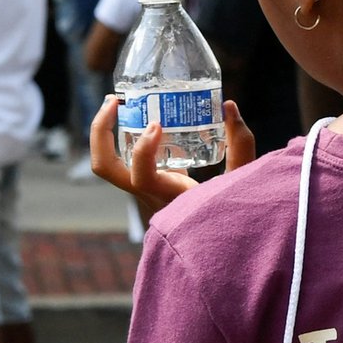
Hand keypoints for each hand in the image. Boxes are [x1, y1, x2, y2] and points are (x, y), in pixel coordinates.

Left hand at [89, 95, 255, 212]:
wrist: (217, 241)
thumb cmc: (232, 215)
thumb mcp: (241, 181)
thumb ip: (240, 145)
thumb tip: (229, 105)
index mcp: (170, 198)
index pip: (142, 177)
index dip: (143, 149)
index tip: (158, 125)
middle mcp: (149, 195)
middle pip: (105, 168)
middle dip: (101, 131)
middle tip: (115, 101)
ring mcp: (143, 190)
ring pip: (107, 165)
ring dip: (103, 133)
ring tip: (117, 103)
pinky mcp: (146, 184)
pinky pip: (121, 162)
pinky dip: (120, 138)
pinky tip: (137, 117)